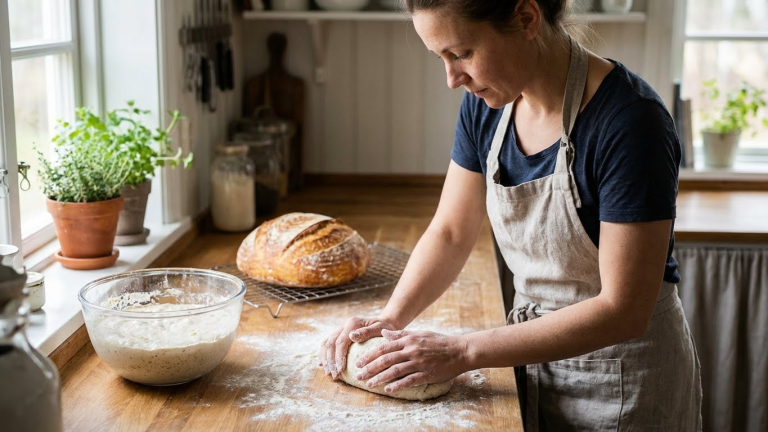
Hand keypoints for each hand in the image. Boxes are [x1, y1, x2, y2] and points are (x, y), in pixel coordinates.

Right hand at [318, 316, 399, 379]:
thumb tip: (351, 336)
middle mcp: (343, 325)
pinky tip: (323, 365)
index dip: (338, 357)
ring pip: (326, 343)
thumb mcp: (379, 329)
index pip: (340, 342)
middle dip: (330, 361)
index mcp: (352, 323)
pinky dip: (324, 355)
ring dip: (326, 359)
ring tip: (329, 373)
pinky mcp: (339, 334)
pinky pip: (327, 344)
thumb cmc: (384, 328)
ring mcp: (340, 329)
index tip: (340, 371)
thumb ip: (366, 332)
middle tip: (334, 375)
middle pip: (330, 343)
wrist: (385, 322)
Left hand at [354, 329, 468, 392]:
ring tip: (369, 384)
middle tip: (358, 375)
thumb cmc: (440, 342)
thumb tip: (384, 333)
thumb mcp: (420, 333)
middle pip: (386, 359)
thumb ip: (401, 335)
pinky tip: (388, 389)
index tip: (359, 361)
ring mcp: (419, 362)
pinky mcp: (427, 373)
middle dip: (370, 367)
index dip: (370, 355)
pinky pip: (409, 380)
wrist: (460, 350)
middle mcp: (412, 350)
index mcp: (409, 339)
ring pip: (395, 370)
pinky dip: (398, 385)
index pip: (384, 347)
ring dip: (380, 378)